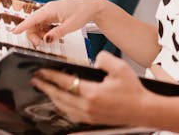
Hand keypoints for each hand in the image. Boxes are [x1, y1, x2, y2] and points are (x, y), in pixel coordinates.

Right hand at [11, 0, 104, 45]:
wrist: (92, 6)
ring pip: (38, 24)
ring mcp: (50, 12)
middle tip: (39, 44)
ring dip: (40, 34)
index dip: (22, 26)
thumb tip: (46, 40)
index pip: (32, 19)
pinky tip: (51, 35)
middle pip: (33, 23)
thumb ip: (57, 33)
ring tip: (49, 40)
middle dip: (33, 34)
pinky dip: (45, 31)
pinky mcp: (54, 15)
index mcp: (50, 9)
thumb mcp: (70, 26)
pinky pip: (44, 24)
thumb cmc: (83, 12)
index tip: (13, 32)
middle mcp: (48, 9)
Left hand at [30, 51, 147, 125]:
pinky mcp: (92, 120)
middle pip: (59, 97)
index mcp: (92, 93)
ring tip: (45, 89)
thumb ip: (104, 58)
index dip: (51, 76)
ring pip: (63, 107)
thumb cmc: (133, 91)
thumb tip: (94, 59)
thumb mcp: (120, 68)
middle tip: (36, 80)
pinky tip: (60, 102)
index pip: (65, 83)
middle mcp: (87, 107)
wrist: (143, 110)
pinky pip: (70, 114)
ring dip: (52, 97)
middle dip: (45, 87)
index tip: (41, 71)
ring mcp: (88, 116)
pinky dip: (62, 107)